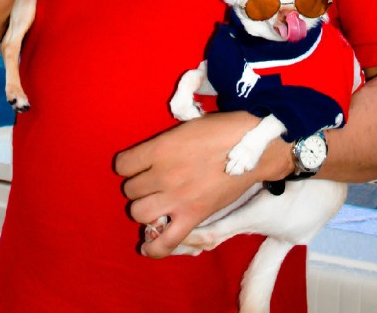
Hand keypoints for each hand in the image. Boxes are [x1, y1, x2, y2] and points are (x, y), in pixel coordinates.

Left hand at [115, 113, 291, 257]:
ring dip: (144, 209)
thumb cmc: (221, 131)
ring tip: (155, 204)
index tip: (136, 166)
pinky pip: (165, 242)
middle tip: (152, 183)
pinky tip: (147, 247)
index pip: (122, 164)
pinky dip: (153, 248)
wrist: (254, 149)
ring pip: (138, 213)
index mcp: (160, 148)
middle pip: (130, 189)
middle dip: (138, 187)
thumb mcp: (185, 127)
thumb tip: (152, 159)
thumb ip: (164, 145)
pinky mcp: (193, 217)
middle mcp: (163, 175)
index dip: (127, 166)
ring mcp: (177, 199)